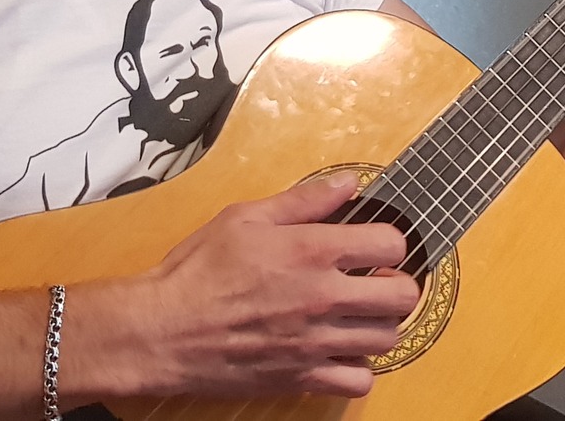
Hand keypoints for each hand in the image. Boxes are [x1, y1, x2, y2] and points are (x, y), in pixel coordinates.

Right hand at [124, 174, 421, 399]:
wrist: (161, 331)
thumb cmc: (196, 272)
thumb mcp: (244, 218)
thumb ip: (303, 200)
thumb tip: (347, 184)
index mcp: (311, 251)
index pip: (392, 244)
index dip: (389, 242)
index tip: (375, 247)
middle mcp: (322, 297)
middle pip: (402, 296)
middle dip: (395, 285)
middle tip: (375, 282)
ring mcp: (315, 341)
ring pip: (388, 338)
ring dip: (378, 325)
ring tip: (356, 316)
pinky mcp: (302, 376)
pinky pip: (359, 380)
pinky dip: (357, 367)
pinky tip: (339, 350)